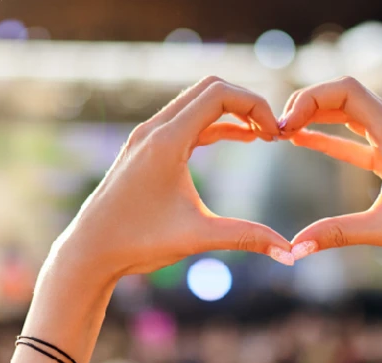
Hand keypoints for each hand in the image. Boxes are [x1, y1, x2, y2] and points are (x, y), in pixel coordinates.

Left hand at [52, 77, 294, 282]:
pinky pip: (186, 122)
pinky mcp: (144, 149)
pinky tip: (239, 139)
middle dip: (246, 104)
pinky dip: (214, 125)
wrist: (90, 251)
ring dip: (231, 113)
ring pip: (196, 103)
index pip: (219, 94)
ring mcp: (146, 137)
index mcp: (166, 141)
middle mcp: (154, 130)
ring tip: (263, 136)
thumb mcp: (198, 237)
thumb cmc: (138, 243)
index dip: (255, 106)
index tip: (276, 135)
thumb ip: (247, 238)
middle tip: (273, 132)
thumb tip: (291, 253)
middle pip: (209, 89)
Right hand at [278, 77, 381, 270]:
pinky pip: (356, 141)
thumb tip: (294, 248)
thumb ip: (338, 234)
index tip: (285, 126)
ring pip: (351, 116)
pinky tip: (304, 140)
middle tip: (276, 130)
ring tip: (283, 131)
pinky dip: (330, 139)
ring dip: (318, 118)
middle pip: (346, 97)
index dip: (311, 99)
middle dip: (308, 106)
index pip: (349, 92)